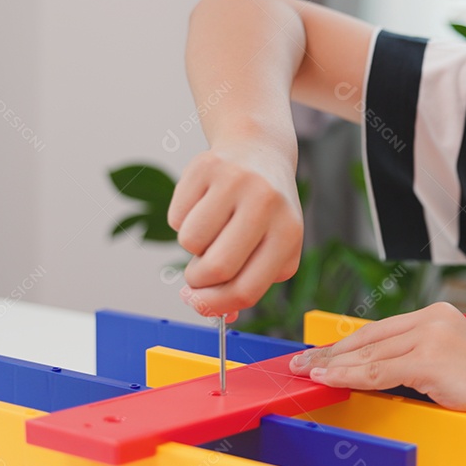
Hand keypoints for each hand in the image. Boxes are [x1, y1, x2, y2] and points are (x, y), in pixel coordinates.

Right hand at [167, 139, 302, 320]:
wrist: (259, 150)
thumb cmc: (265, 210)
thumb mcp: (273, 245)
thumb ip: (251, 283)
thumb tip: (223, 315)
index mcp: (288, 232)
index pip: (247, 288)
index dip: (217, 305)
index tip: (199, 305)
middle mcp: (267, 204)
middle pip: (216, 269)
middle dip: (198, 282)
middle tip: (197, 274)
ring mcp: (237, 182)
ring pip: (190, 242)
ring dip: (191, 248)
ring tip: (210, 230)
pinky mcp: (207, 167)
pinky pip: (177, 216)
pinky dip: (182, 221)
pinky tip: (204, 204)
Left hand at [289, 303, 465, 414]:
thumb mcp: (446, 360)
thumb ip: (413, 354)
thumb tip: (370, 365)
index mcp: (437, 312)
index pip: (381, 328)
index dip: (347, 342)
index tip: (322, 352)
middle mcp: (433, 317)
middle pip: (370, 338)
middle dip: (332, 351)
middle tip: (302, 361)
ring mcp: (431, 336)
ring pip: (370, 354)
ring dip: (334, 365)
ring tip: (308, 371)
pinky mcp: (429, 359)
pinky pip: (379, 371)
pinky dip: (349, 376)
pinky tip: (329, 377)